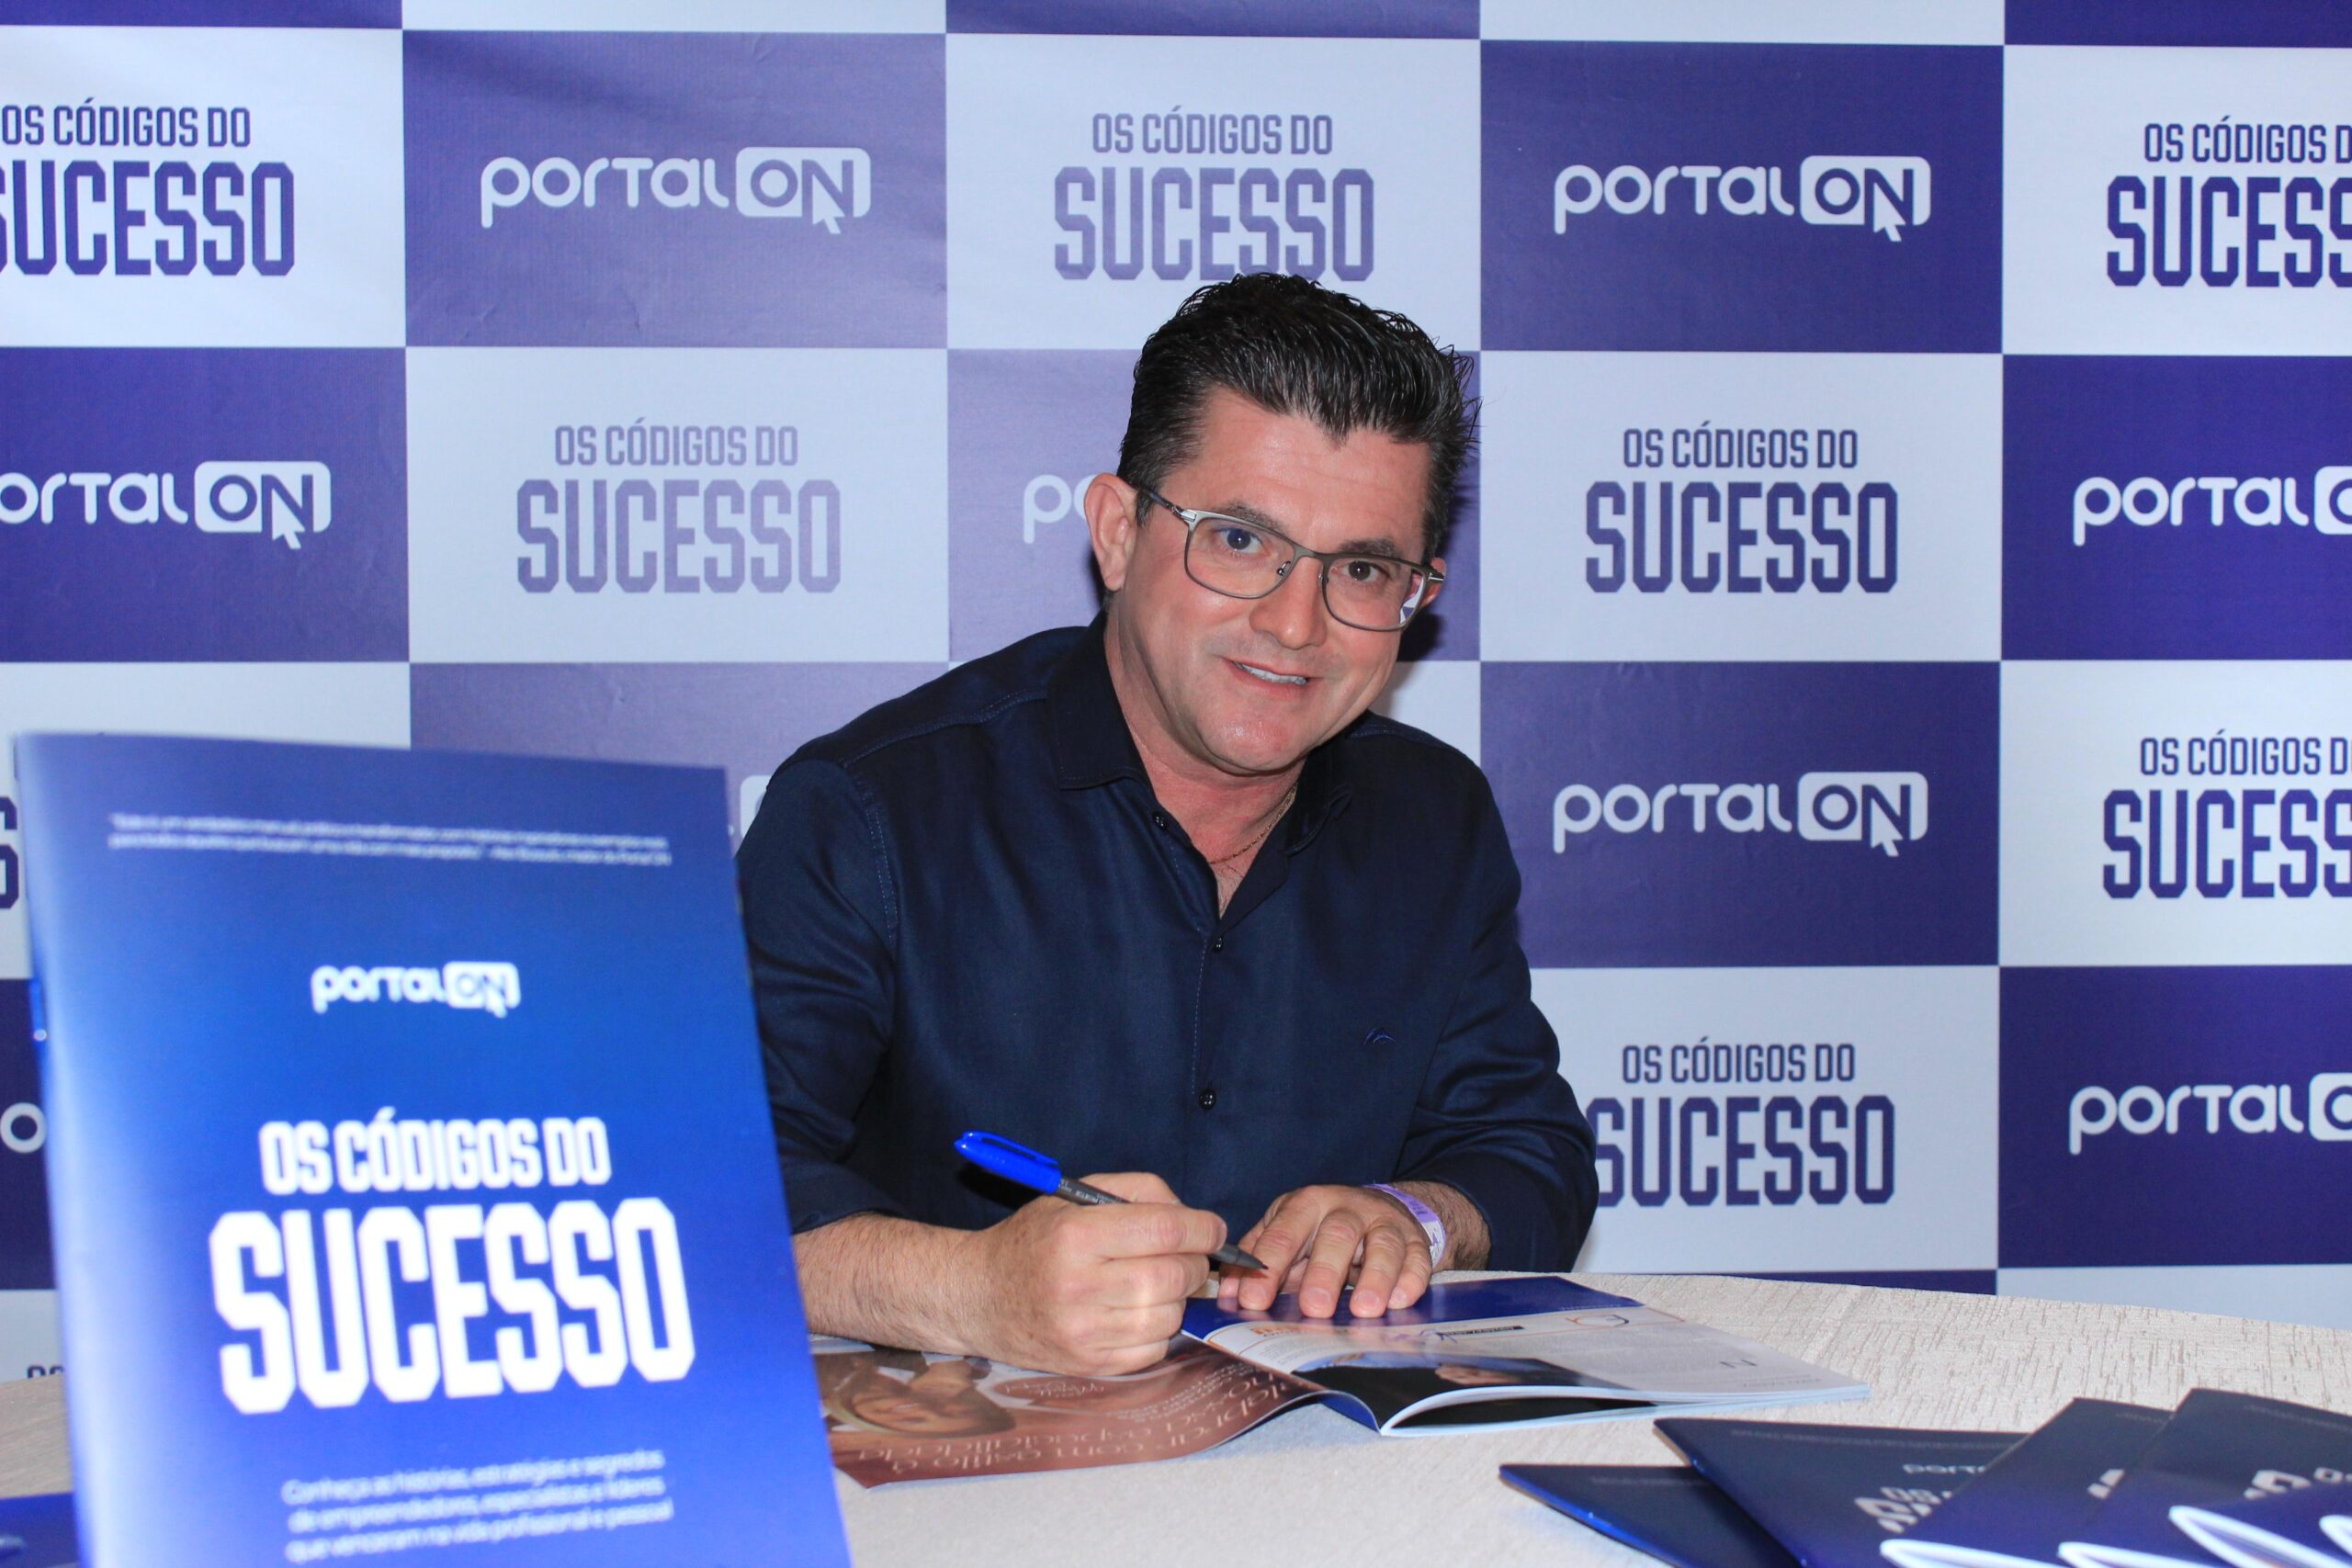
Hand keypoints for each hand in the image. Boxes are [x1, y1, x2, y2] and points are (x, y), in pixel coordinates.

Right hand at [952, 1172, 1225, 1376]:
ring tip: (1156, 1282)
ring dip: (1176, 1297)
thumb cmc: (1032, 1241)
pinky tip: (1137, 1311)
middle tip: (1188, 1255)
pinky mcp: (1088, 1364)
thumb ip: (1137, 1192)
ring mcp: (1083, 1332)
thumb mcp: (1072, 1197)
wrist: (977, 1297)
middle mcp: (1078, 1286)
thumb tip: (1193, 1216)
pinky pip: (1153, 1349)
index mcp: (1075, 1235)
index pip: (1164, 1230)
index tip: (1213, 1228)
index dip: (1202, 1228)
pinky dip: (1158, 1328)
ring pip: (1170, 1315)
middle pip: (1174, 1275)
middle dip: (1195, 1262)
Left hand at [1218, 1185, 1432, 1318]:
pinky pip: (1417, 1258)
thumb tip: (1229, 1296)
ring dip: (1375, 1277)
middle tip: (1314, 1309)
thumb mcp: (1287, 1233)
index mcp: (1306, 1204)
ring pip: (1383, 1243)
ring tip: (1364, 1310)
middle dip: (1324, 1272)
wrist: (1378, 1209)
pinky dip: (1411, 1279)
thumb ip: (1259, 1261)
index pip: (1284, 1233)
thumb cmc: (1321, 1229)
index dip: (1267, 1267)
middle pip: (1337, 1234)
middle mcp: (1347, 1207)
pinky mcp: (1415, 1239)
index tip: (1252, 1301)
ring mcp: (1384, 1222)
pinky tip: (1400, 1301)